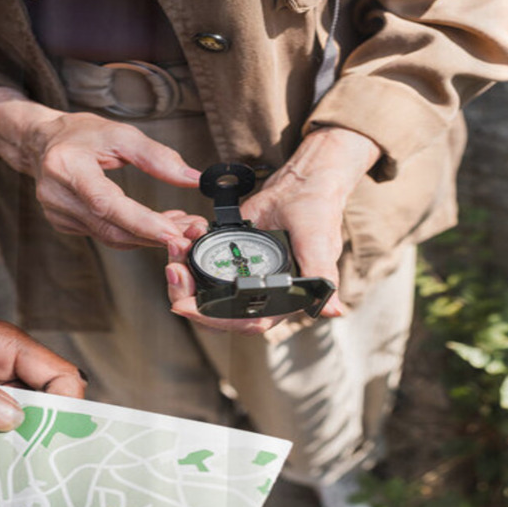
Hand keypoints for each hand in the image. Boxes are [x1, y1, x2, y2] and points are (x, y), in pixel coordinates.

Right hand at [0, 87, 204, 249]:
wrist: (41, 142)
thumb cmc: (80, 134)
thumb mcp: (120, 134)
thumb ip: (158, 157)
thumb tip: (193, 179)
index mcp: (66, 167)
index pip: (108, 204)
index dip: (142, 222)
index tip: (174, 232)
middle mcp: (57, 196)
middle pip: (113, 229)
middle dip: (156, 235)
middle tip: (191, 232)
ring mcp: (58, 215)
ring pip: (113, 238)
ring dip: (150, 238)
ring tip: (182, 229)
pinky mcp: (65, 225)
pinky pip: (107, 236)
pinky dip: (135, 235)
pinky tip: (158, 228)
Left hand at [0, 301, 86, 430]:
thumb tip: (10, 419)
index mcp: (6, 344)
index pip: (60, 376)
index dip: (67, 407)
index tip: (54, 442)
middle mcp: (4, 362)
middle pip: (42, 401)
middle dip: (37, 431)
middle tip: (26, 465)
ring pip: (14, 415)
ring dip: (7, 439)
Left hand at [166, 126, 380, 332]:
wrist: (302, 183)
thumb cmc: (317, 214)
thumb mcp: (320, 246)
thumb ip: (321, 278)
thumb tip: (333, 311)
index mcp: (281, 301)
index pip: (244, 323)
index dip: (214, 320)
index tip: (187, 307)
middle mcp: (258, 294)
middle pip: (214, 313)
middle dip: (188, 295)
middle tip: (174, 270)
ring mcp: (239, 275)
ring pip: (202, 291)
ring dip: (182, 275)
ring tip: (175, 249)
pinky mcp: (226, 255)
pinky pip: (199, 264)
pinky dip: (186, 253)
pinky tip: (181, 237)